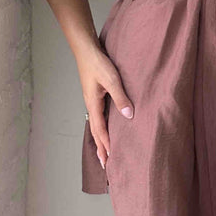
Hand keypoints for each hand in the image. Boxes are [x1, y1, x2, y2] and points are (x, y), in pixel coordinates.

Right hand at [78, 48, 133, 170]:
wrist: (86, 50)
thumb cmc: (98, 63)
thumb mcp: (112, 80)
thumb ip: (120, 98)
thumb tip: (129, 116)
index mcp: (93, 104)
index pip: (100, 130)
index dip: (106, 144)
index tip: (111, 159)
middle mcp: (91, 105)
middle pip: (96, 131)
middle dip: (101, 148)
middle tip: (105, 165)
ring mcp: (92, 101)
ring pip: (96, 124)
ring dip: (101, 139)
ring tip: (105, 152)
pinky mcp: (95, 95)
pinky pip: (98, 117)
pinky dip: (102, 127)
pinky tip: (107, 128)